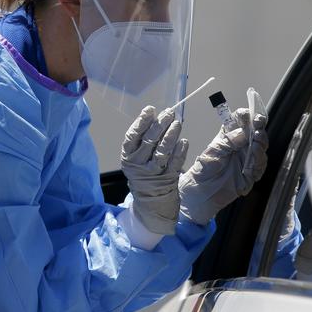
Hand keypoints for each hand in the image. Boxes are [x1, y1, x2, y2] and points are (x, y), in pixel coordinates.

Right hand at [121, 106, 188, 234]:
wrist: (150, 202)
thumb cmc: (143, 172)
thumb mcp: (136, 158)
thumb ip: (143, 140)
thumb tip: (157, 116)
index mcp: (127, 156)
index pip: (132, 136)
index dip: (141, 121)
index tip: (150, 109)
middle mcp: (138, 165)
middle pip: (149, 141)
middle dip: (160, 125)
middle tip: (169, 113)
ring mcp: (153, 173)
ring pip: (162, 151)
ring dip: (171, 136)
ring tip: (178, 124)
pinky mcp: (168, 179)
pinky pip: (175, 163)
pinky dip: (180, 152)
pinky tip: (184, 142)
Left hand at [178, 109, 268, 224]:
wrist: (201, 191)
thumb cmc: (204, 169)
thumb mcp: (213, 152)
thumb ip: (228, 142)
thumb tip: (243, 132)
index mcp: (229, 135)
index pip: (241, 121)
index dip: (246, 116)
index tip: (246, 115)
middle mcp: (240, 145)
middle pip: (255, 132)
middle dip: (258, 128)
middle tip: (257, 127)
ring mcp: (246, 158)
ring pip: (261, 148)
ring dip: (260, 145)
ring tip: (255, 144)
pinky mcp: (250, 172)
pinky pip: (260, 166)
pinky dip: (258, 163)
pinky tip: (253, 162)